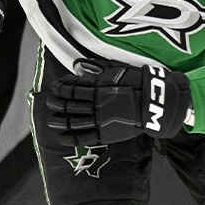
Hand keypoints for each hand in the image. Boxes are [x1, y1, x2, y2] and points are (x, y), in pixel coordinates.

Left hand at [44, 59, 190, 145]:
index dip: (63, 87)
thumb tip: (80, 67)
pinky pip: (85, 137)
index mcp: (98, 87)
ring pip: (74, 120)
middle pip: (71, 103)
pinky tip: (61, 137)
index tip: (56, 86)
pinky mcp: (106, 134)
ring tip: (51, 120)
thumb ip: (98, 70)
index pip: (74, 87)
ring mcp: (100, 119)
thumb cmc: (139, 83)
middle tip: (49, 103)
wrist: (155, 103)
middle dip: (58, 103)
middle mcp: (96, 103)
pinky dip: (71, 137)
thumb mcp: (118, 71)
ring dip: (60, 120)